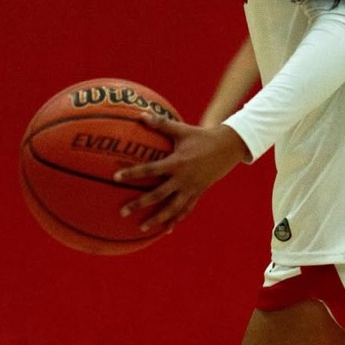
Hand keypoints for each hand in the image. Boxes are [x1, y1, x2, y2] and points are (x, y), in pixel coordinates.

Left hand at [114, 115, 248, 231]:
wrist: (228, 148)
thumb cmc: (202, 137)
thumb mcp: (182, 130)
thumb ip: (161, 124)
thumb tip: (141, 115)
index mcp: (177, 163)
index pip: (151, 169)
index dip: (133, 173)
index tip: (116, 177)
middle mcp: (183, 179)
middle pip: (158, 195)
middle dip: (140, 204)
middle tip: (122, 212)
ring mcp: (191, 189)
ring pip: (172, 208)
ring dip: (157, 219)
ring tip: (142, 228)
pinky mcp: (198, 193)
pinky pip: (186, 210)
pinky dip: (176, 220)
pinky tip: (166, 229)